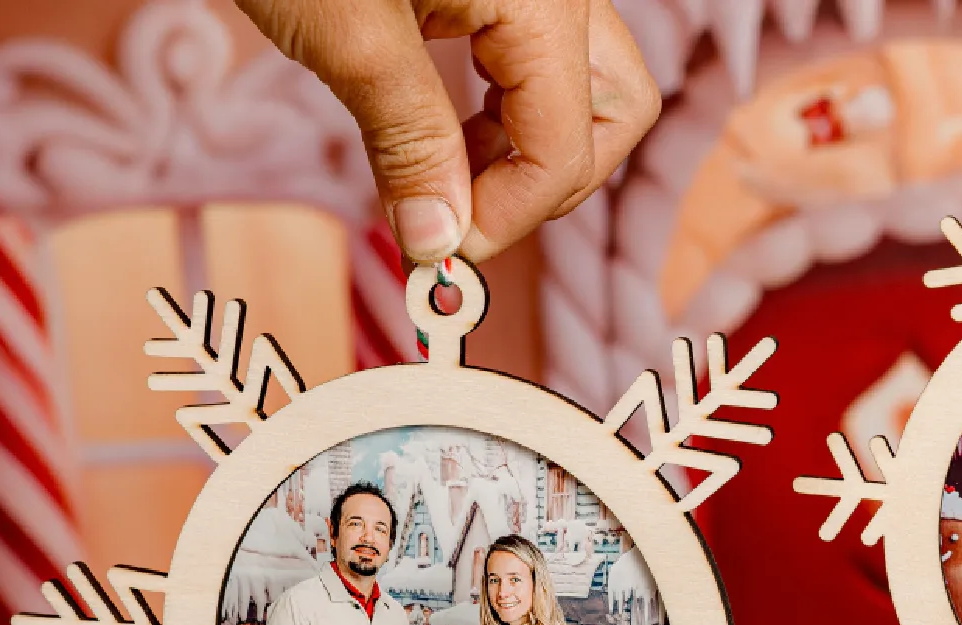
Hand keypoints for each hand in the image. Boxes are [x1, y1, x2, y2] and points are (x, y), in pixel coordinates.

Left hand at [236, 0, 659, 262]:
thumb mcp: (344, 34)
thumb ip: (407, 145)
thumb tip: (438, 242)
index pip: (566, 146)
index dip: (507, 216)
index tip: (438, 253)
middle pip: (616, 111)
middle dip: (549, 181)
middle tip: (462, 215)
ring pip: (589, 83)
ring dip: (532, 146)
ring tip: (447, 170)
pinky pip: (541, 51)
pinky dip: (506, 103)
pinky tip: (444, 120)